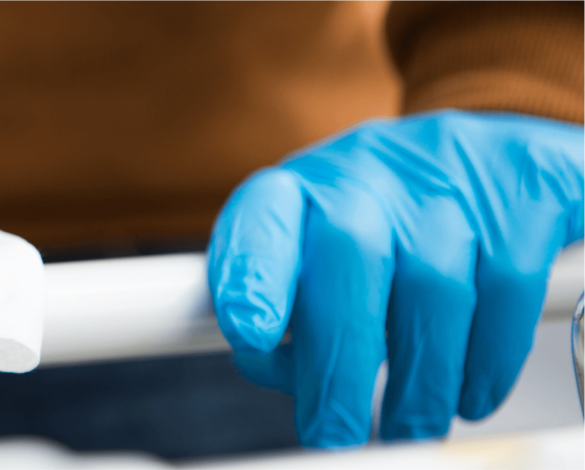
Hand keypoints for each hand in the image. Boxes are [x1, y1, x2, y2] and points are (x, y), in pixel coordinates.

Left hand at [207, 110, 582, 446]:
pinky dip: (488, 358)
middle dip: (338, 362)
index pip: (262, 217)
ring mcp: (448, 174)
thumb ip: (288, 312)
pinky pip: (507, 286)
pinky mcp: (524, 186)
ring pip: (433, 285)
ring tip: (410, 425)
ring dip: (419, 378)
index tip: (251, 334)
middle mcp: (367, 170)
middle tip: (332, 430)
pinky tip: (469, 394)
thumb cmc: (378, 230)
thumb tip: (287, 371)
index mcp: (300, 190)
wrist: (483, 163)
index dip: (254, 274)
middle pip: (349, 257)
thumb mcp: (313, 260)